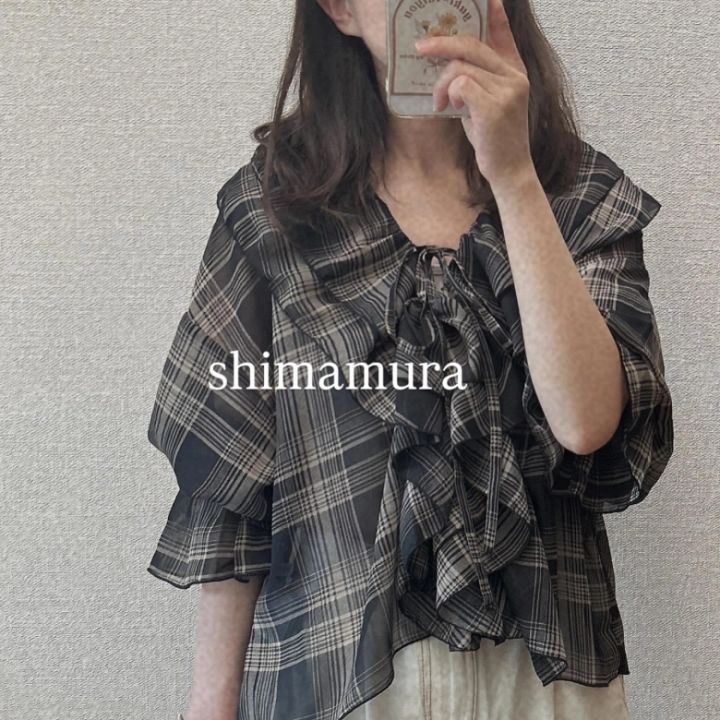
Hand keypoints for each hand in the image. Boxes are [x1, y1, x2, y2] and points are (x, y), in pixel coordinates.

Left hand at [414, 0, 533, 189]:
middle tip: (420, 49)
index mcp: (514, 71)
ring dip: (441, 84)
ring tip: (440, 102)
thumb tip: (448, 62)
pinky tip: (449, 109)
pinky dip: (448, 94)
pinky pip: (461, 85)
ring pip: (461, 68)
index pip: (503, 33)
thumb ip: (475, 79)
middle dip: (441, 44)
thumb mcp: (485, 102)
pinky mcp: (495, 107)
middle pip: (472, 45)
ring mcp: (507, 90)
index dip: (494, 13)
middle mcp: (515, 75)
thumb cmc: (493, 137)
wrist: (508, 169)